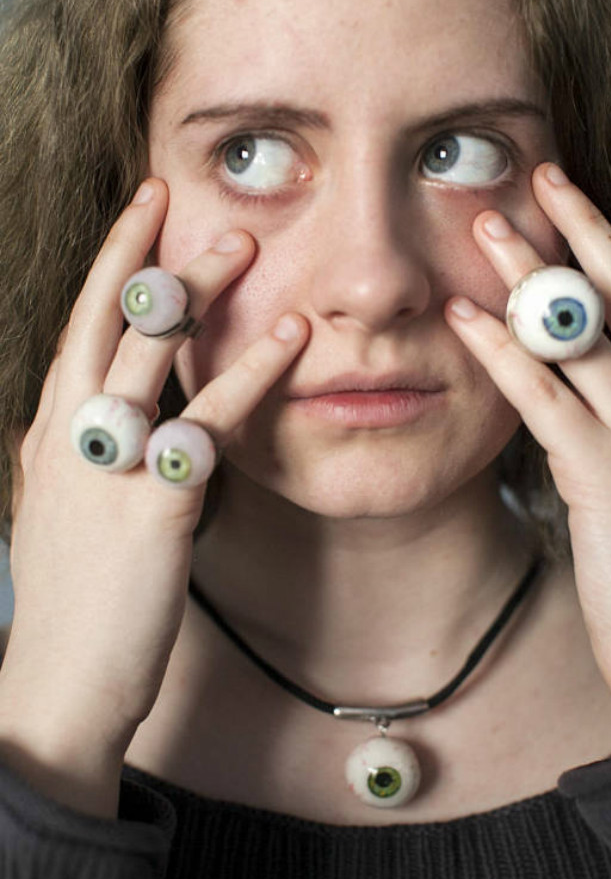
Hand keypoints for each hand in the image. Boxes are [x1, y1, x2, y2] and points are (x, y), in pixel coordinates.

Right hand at [2, 179, 308, 802]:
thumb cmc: (70, 599)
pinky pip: (210, 419)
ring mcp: (111, 462)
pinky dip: (252, 372)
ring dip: (199, 290)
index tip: (139, 211)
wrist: (62, 681)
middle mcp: (72, 433)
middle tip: (181, 198)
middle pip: (106, 321)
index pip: (79, 327)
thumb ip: (68, 457)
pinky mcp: (157, 500)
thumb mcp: (56, 510)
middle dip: (144, 253)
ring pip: (153, 352)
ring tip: (247, 242)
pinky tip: (290, 337)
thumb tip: (73, 422)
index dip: (111, 263)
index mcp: (51, 431)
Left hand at [446, 163, 610, 744]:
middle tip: (532, 179)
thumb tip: (570, 388)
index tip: (568, 197)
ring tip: (483, 229)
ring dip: (528, 278)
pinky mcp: (605, 479)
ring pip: (580, 337)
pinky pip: (544, 399)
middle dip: (578, 233)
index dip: (606, 245)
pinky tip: (464, 321)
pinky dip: (502, 353)